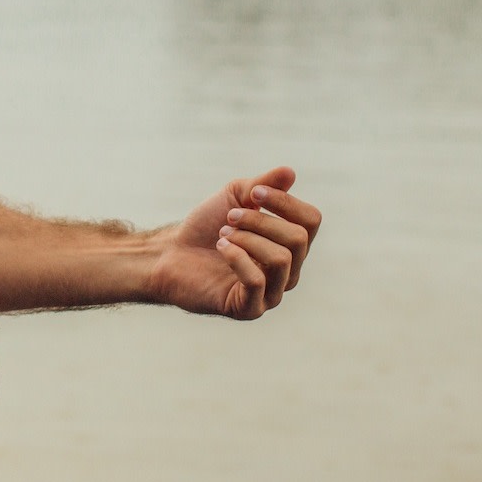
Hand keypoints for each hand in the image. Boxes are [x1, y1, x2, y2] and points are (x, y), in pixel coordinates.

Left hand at [146, 167, 321, 319]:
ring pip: (281, 259)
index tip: (253, 193)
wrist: (170, 253)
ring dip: (246, 239)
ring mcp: (271, 293)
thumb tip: (289, 173)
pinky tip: (220, 249)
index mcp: (290, 245)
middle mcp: (289, 271)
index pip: (311, 221)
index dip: (284, 201)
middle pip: (297, 238)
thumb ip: (262, 185)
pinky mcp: (249, 309)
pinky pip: (256, 281)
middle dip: (259, 220)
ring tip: (222, 235)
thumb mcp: (233, 197)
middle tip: (230, 217)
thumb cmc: (205, 227)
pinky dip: (236, 257)